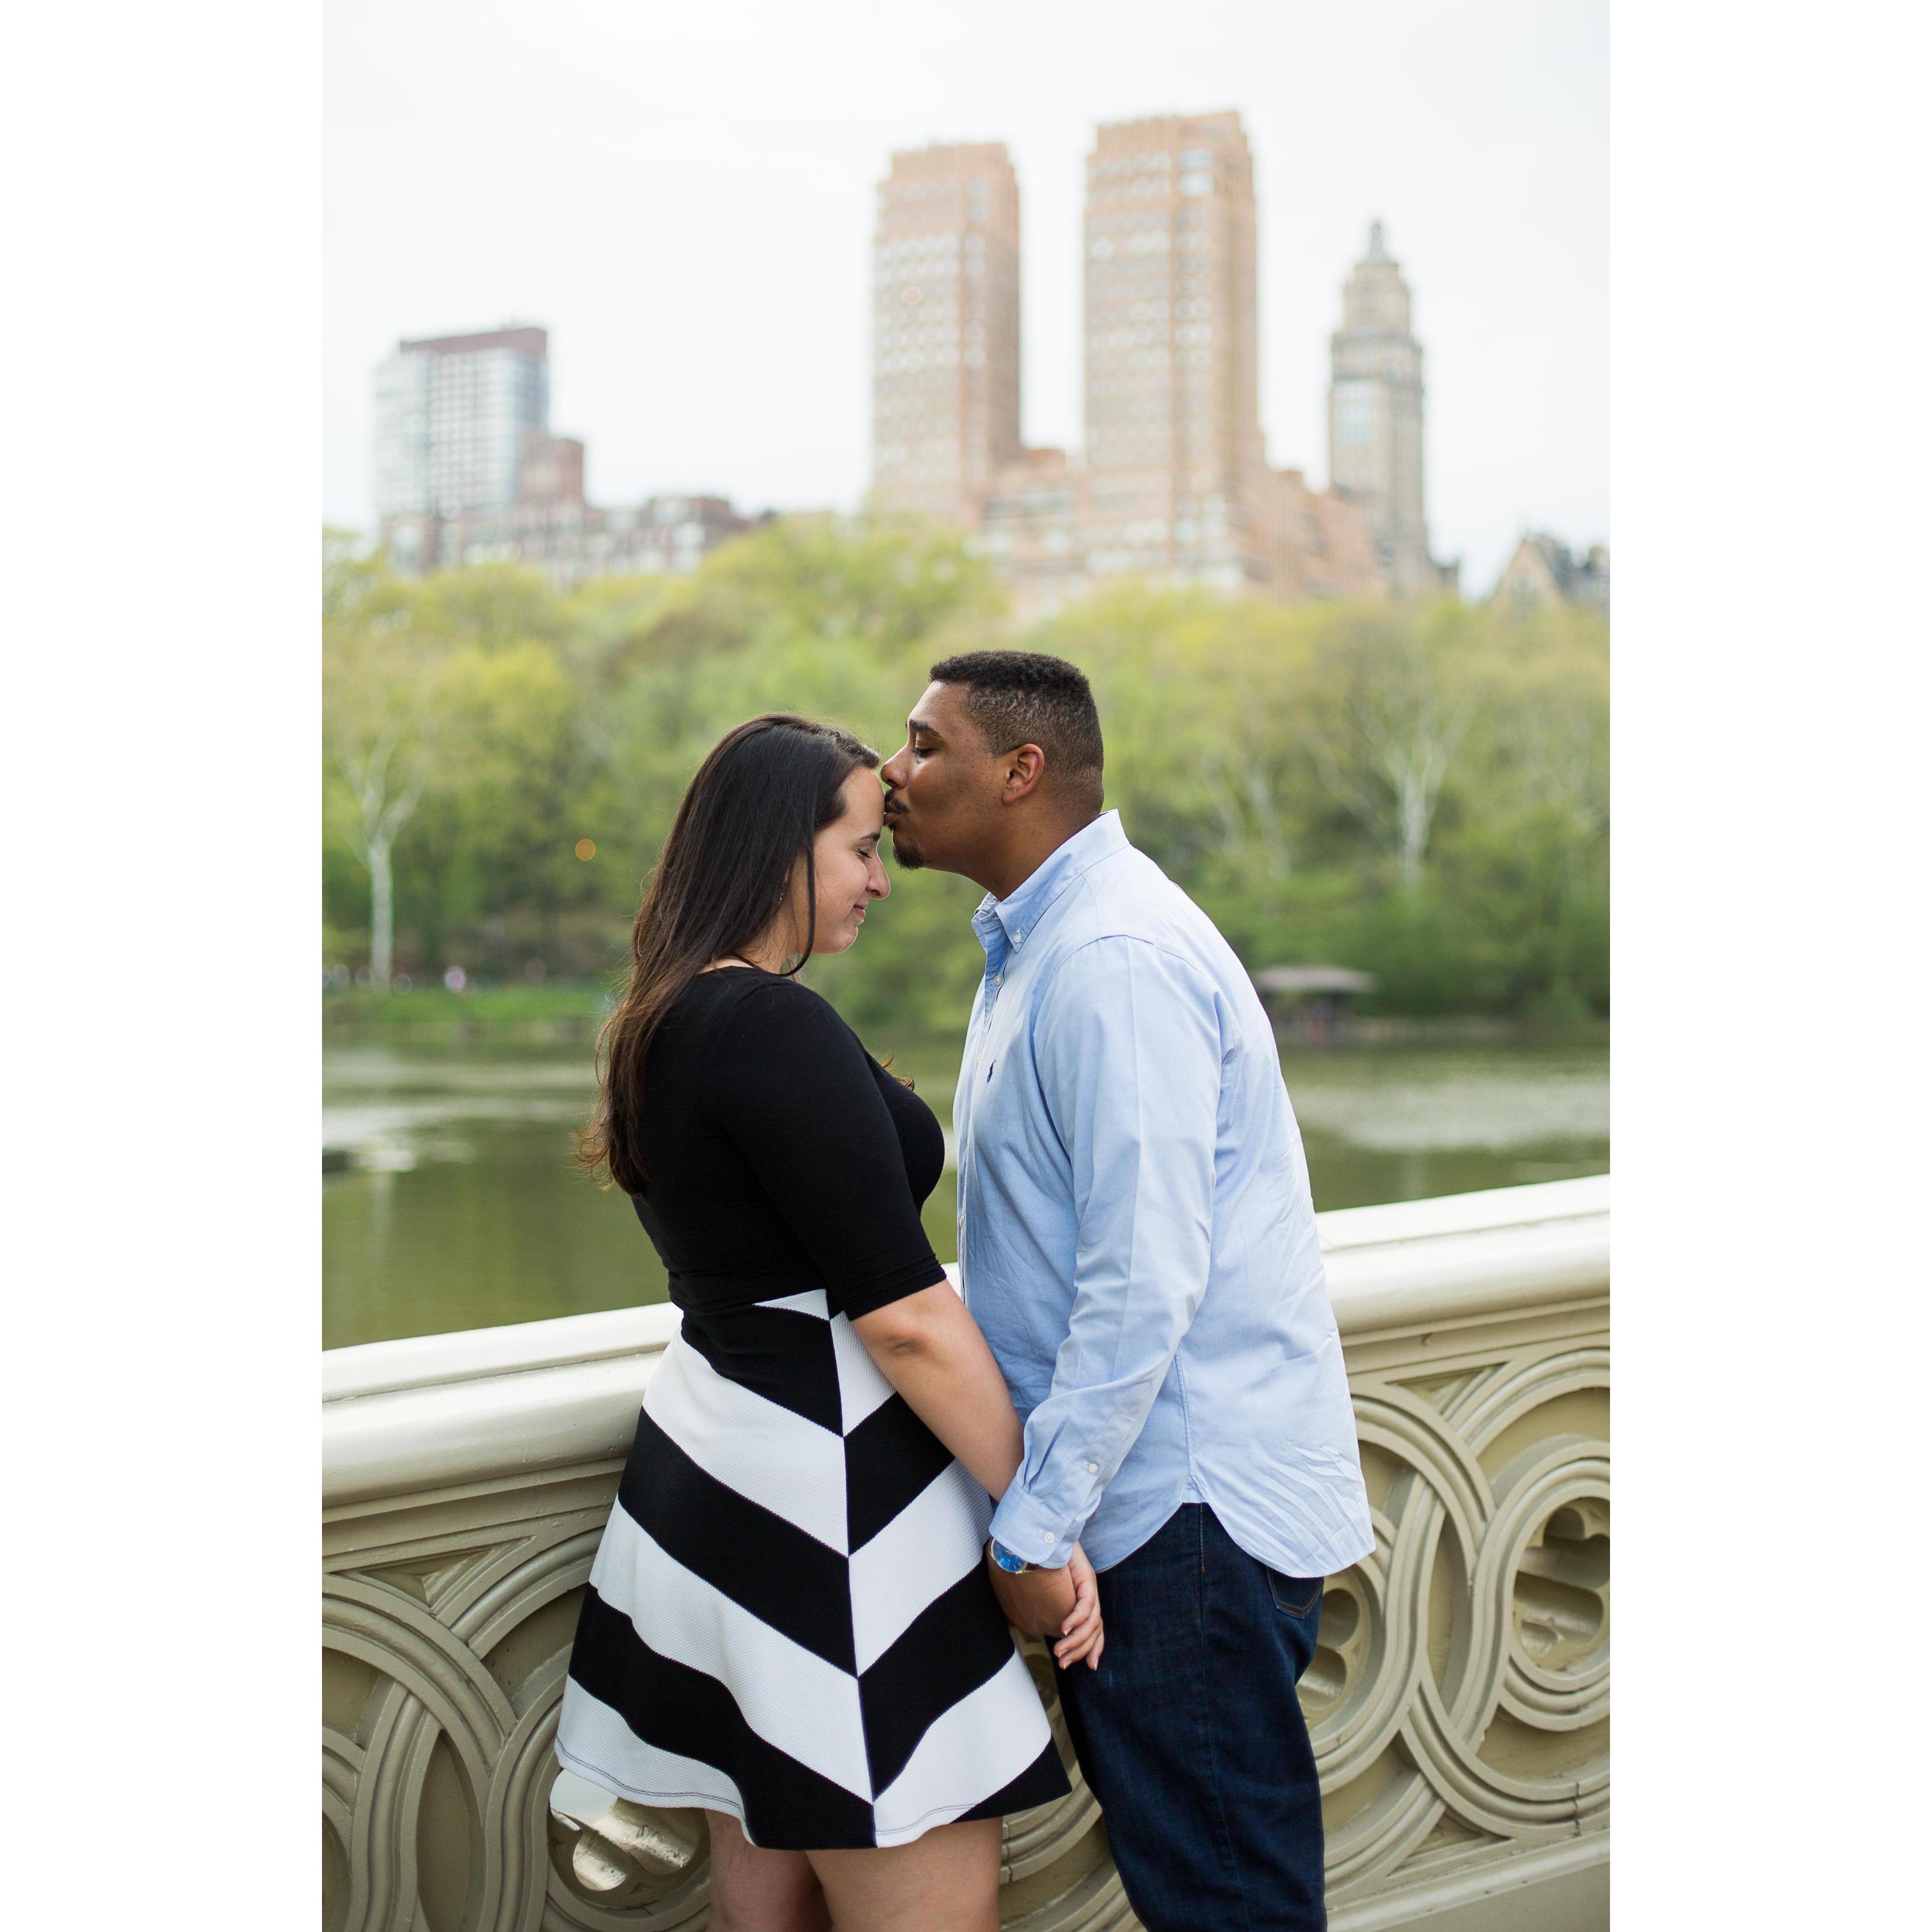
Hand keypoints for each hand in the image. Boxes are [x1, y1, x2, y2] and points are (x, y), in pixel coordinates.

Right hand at [986, 1544, 1104, 1670]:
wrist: (1028, 1535)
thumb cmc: (1022, 1559)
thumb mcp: (1023, 1588)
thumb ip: (1028, 1607)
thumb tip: (1013, 1625)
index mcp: (1073, 1599)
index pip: (1086, 1630)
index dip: (1082, 1650)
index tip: (1067, 1663)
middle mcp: (1085, 1594)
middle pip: (1092, 1631)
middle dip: (1079, 1652)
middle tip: (1063, 1664)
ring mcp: (1086, 1587)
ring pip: (1091, 1623)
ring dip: (1075, 1641)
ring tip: (1060, 1651)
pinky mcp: (1085, 1578)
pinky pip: (1086, 1605)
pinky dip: (1077, 1619)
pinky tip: (1065, 1628)